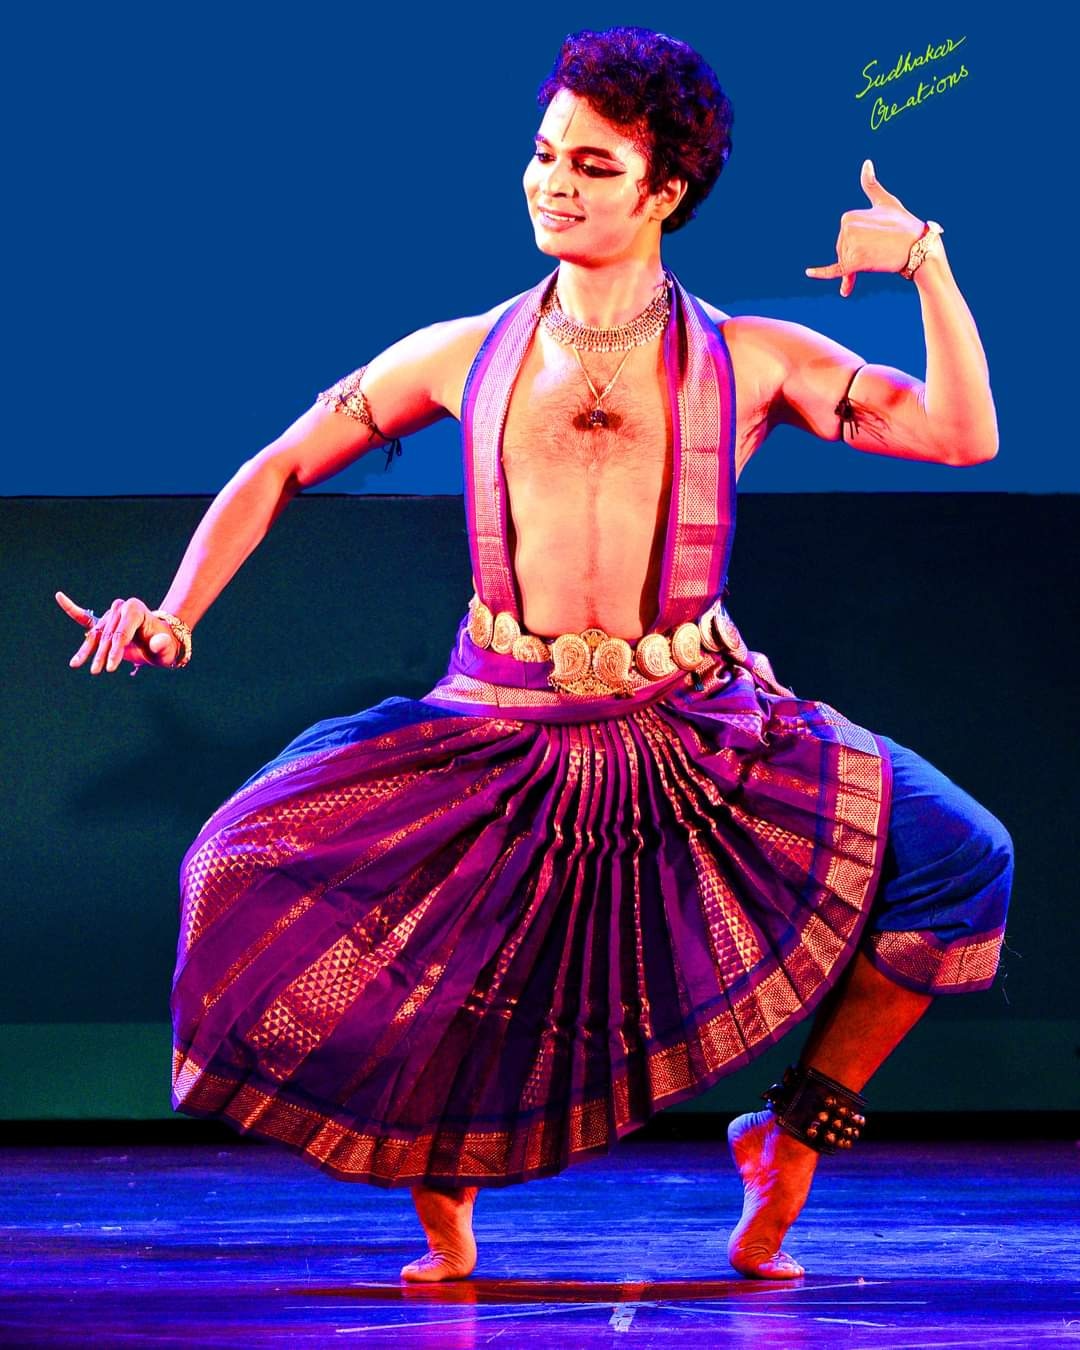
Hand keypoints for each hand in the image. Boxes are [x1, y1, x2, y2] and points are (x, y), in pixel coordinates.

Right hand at [56, 591, 178, 673]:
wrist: (161, 643)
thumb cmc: (165, 646)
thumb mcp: (167, 649)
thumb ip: (163, 646)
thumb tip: (158, 642)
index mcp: (135, 609)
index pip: (121, 633)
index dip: (115, 651)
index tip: (110, 668)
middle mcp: (121, 608)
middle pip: (107, 635)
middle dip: (102, 654)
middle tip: (97, 671)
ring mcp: (111, 615)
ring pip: (96, 634)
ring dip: (87, 650)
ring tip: (75, 664)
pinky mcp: (104, 622)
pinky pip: (85, 617)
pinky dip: (72, 609)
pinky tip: (59, 597)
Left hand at [805, 159, 926, 297]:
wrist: (917, 246)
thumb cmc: (903, 223)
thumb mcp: (885, 201)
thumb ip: (871, 185)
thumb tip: (866, 162)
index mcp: (848, 216)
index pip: (845, 237)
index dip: (860, 241)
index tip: (878, 239)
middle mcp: (846, 230)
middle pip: (843, 249)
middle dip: (858, 255)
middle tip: (882, 249)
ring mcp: (850, 246)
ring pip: (845, 262)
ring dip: (856, 268)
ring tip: (878, 261)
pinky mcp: (855, 263)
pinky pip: (834, 271)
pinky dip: (821, 273)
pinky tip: (809, 272)